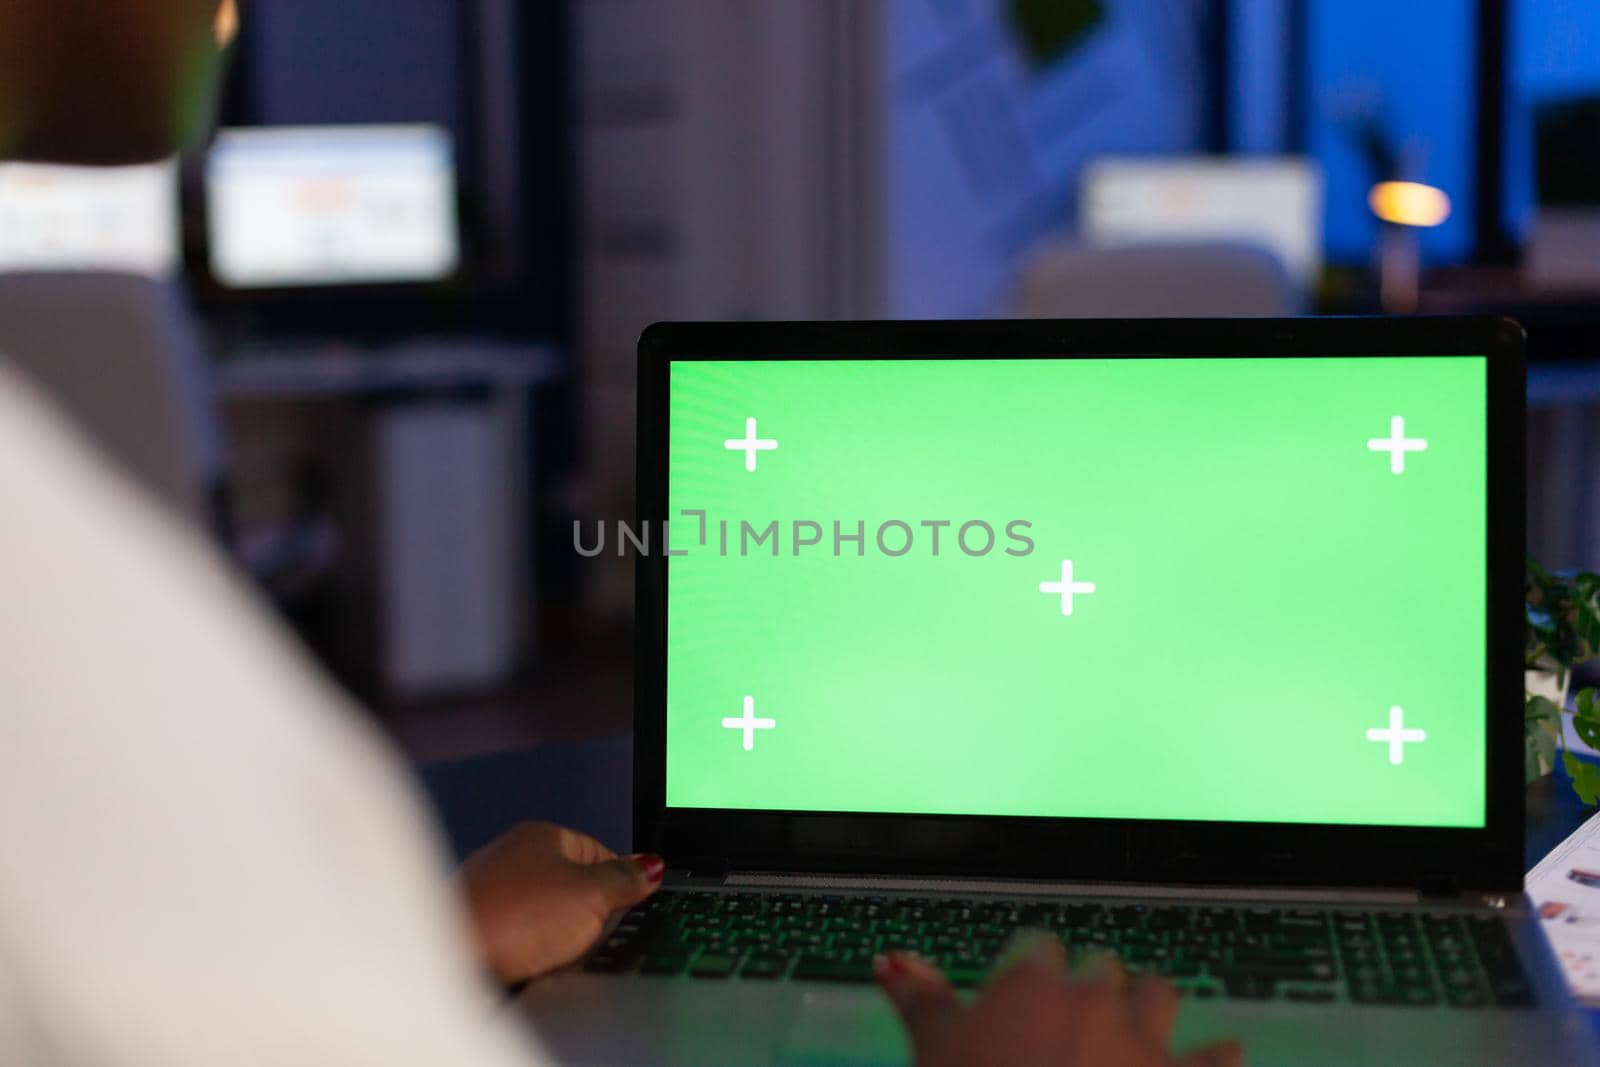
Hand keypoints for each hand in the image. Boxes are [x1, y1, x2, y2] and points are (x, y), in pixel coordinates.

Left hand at [459, 822, 663, 983]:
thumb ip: (624, 879)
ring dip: (555, 937)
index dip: (619, 881)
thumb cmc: (511, 918)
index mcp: (542, 834)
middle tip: (585, 933)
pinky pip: (519, 939)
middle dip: (585, 914)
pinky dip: (528, 952)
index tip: (629, 904)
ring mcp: (492, 889)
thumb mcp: (590, 895)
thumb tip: (649, 865)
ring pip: (545, 916)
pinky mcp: (477, 924)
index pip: (600, 851)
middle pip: (572, 885)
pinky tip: (526, 962)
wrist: (447, 960)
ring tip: (549, 951)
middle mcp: (512, 855)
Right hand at [875, 936, 1242, 1066]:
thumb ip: (920, 1002)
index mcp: (1032, 983)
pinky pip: (1215, 1058)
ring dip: (1147, 1002)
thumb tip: (893, 961)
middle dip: (1086, 986)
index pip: (1036, 948)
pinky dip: (1220, 1054)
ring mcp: (1143, 1042)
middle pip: (1098, 966)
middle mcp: (1093, 999)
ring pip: (1157, 993)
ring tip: (1135, 1017)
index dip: (1027, 972)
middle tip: (1067, 1019)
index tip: (1018, 995)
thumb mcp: (933, 1055)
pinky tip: (1229, 1049)